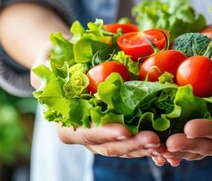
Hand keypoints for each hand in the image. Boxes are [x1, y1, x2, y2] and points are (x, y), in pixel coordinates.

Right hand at [30, 44, 164, 158]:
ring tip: (165, 144)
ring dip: (145, 148)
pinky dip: (151, 148)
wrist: (70, 69)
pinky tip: (167, 150)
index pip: (86, 133)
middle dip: (132, 144)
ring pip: (126, 148)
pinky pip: (136, 143)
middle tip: (154, 139)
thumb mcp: (45, 62)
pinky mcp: (120, 132)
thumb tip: (47, 68)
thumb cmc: (56, 63)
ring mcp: (105, 137)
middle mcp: (86, 136)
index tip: (124, 130)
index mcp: (67, 125)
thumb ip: (44, 68)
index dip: (105, 133)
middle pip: (110, 145)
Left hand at [152, 107, 211, 165]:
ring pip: (197, 151)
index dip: (208, 130)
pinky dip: (175, 152)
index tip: (189, 127)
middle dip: (188, 145)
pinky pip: (189, 151)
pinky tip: (158, 150)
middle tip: (169, 142)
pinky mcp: (204, 142)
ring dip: (178, 151)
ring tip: (159, 148)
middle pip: (210, 145)